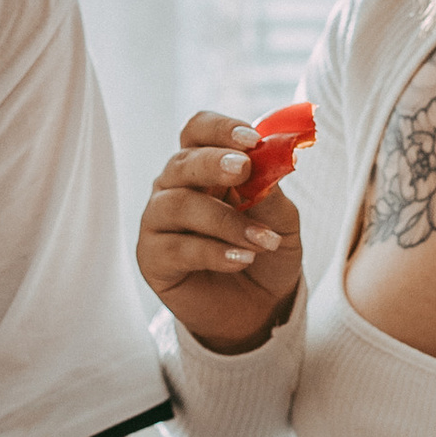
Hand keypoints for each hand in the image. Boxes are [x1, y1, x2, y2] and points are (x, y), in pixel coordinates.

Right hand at [136, 113, 304, 349]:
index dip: (220, 129)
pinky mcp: (152, 258)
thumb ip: (272, 193)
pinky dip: (213, 252)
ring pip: (177, 204)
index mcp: (204, 167)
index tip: (251, 139)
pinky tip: (241, 259)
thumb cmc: (266, 252)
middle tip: (244, 169)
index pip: (198, 131)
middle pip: (182, 162)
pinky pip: (175, 247)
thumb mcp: (282, 222)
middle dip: (214, 163)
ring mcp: (158, 222)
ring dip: (224, 220)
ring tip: (261, 240)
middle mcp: (175, 187)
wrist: (259, 306)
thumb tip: (269, 164)